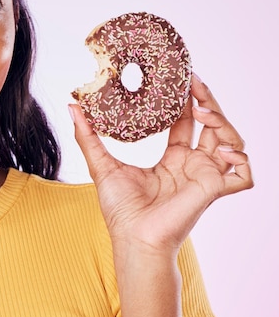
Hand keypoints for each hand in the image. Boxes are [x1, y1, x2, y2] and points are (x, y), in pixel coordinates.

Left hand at [69, 75, 252, 254]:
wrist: (132, 238)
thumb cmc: (120, 209)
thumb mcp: (101, 164)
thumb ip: (87, 135)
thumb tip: (72, 106)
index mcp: (173, 160)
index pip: (187, 122)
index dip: (187, 101)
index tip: (181, 78)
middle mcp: (193, 165)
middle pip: (212, 125)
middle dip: (207, 101)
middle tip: (193, 81)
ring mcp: (205, 177)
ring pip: (232, 142)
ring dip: (222, 122)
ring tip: (202, 110)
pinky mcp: (213, 190)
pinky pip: (244, 175)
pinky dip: (243, 160)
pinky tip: (224, 149)